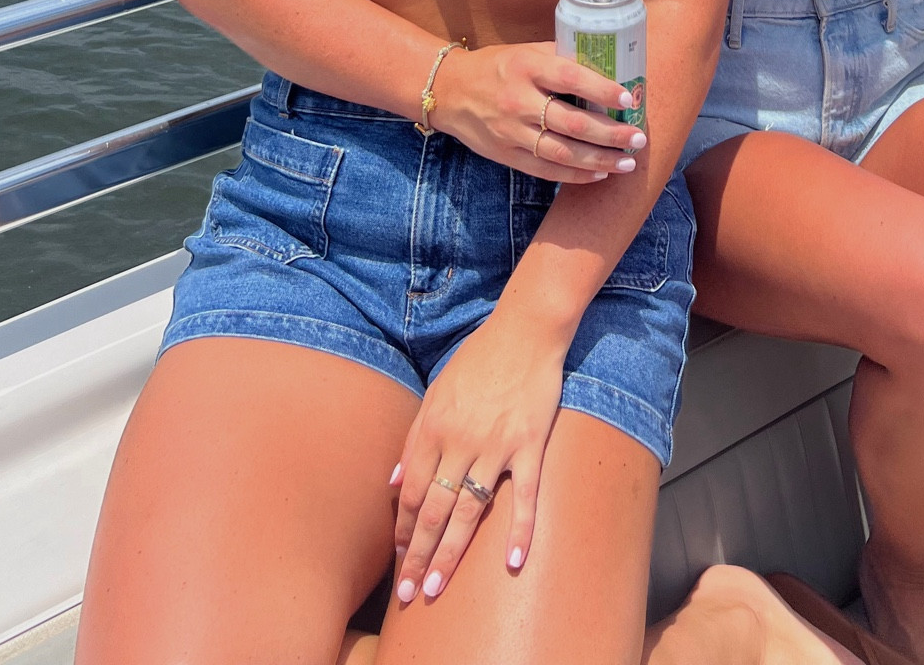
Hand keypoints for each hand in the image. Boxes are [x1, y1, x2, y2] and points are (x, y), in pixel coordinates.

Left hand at [390, 309, 563, 600]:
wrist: (525, 330)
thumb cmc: (479, 359)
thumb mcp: (436, 392)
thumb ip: (415, 438)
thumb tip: (393, 483)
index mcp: (434, 427)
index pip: (410, 491)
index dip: (402, 528)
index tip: (399, 557)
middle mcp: (460, 441)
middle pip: (432, 509)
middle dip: (417, 554)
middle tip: (409, 594)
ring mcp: (496, 445)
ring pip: (468, 510)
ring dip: (450, 552)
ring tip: (437, 586)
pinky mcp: (530, 444)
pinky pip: (525, 494)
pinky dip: (521, 529)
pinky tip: (514, 562)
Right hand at [436, 41, 646, 185]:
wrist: (450, 91)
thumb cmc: (496, 66)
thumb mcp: (525, 52)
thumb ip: (560, 58)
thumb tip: (606, 64)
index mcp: (526, 67)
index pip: (571, 78)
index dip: (602, 90)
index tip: (628, 98)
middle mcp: (519, 101)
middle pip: (572, 123)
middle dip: (611, 134)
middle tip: (639, 138)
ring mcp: (511, 132)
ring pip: (562, 152)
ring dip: (599, 160)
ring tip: (627, 162)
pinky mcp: (506, 155)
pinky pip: (546, 170)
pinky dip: (575, 175)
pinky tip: (599, 173)